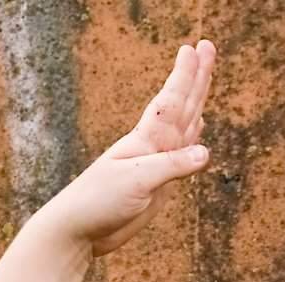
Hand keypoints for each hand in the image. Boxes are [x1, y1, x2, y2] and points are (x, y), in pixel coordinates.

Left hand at [35, 39, 215, 258]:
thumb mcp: (135, 181)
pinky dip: (193, 140)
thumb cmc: (97, 202)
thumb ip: (170, 166)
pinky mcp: (157, 186)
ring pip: (184, 126)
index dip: (184, 77)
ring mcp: (156, 165)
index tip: (193, 48)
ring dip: (197, 102)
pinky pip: (182, 156)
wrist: (77, 232)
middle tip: (207, 46)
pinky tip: (198, 127)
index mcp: (144, 140)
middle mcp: (152, 147)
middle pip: (181, 106)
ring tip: (206, 76)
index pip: (171, 102)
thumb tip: (205, 153)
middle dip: (196, 79)